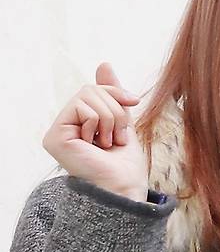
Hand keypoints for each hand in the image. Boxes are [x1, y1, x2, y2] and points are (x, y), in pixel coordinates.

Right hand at [42, 62, 149, 201]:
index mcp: (80, 124)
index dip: (116, 92)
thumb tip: (104, 64)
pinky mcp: (54, 136)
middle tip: (117, 137)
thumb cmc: (126, 165)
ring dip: (109, 119)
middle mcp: (65, 127)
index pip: (95, 90)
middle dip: (115, 109)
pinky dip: (97, 123)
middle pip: (91, 90)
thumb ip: (112, 95)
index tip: (133, 101)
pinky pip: (81, 107)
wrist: (124, 187)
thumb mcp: (123, 120)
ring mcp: (58, 131)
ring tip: (108, 143)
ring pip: (87, 96)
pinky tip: (95, 145)